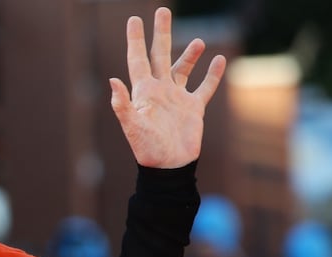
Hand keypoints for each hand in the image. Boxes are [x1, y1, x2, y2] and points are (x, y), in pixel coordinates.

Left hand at [109, 7, 226, 168]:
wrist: (169, 167)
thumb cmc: (147, 149)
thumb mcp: (132, 127)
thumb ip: (122, 105)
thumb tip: (113, 81)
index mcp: (143, 92)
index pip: (138, 59)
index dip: (135, 40)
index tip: (134, 20)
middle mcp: (159, 91)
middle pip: (159, 55)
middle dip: (160, 34)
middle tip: (161, 11)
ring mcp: (177, 98)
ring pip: (182, 69)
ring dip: (189, 55)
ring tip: (198, 41)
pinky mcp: (193, 108)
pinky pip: (204, 87)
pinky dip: (212, 74)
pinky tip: (218, 60)